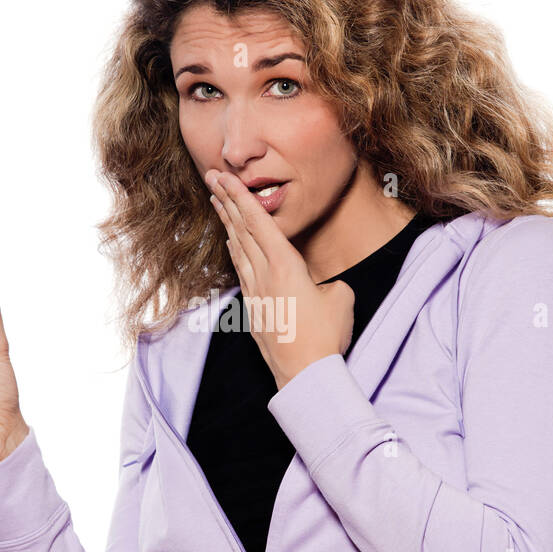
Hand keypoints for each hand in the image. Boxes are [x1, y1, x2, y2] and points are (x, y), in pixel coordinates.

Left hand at [206, 168, 353, 390]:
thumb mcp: (340, 297)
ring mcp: (256, 293)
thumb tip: (320, 285)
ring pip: (238, 249)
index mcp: (285, 265)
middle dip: (226, 200)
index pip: (259, 222)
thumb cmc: (326, 336)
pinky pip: (241, 271)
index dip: (240, 196)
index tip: (225, 177)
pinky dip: (235, 251)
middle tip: (212, 176)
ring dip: (227, 223)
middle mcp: (264, 275)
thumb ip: (327, 281)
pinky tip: (231, 243)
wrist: (304, 375)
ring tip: (217, 201)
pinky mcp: (254, 309)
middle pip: (241, 230)